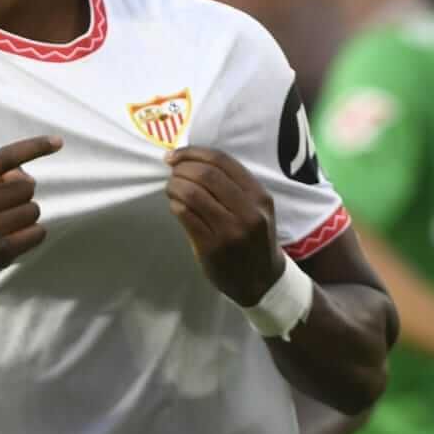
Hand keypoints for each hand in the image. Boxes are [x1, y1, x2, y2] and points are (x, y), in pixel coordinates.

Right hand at [0, 135, 60, 295]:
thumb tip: (25, 173)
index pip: (3, 158)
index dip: (33, 147)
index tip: (57, 141)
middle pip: (26, 187)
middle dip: (21, 194)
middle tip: (4, 206)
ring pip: (34, 210)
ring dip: (26, 215)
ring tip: (5, 224)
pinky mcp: (0, 253)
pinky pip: (38, 233)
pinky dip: (32, 233)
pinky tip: (14, 237)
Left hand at [164, 146, 283, 306]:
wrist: (261, 281)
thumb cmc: (254, 240)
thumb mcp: (257, 210)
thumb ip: (234, 187)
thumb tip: (191, 162)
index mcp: (259, 197)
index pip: (223, 161)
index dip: (194, 153)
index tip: (176, 155)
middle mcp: (248, 212)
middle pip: (206, 174)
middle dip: (182, 168)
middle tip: (172, 171)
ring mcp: (230, 231)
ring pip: (193, 194)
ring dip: (175, 186)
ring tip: (171, 188)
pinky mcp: (212, 247)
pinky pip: (186, 216)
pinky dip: (175, 205)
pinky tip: (175, 205)